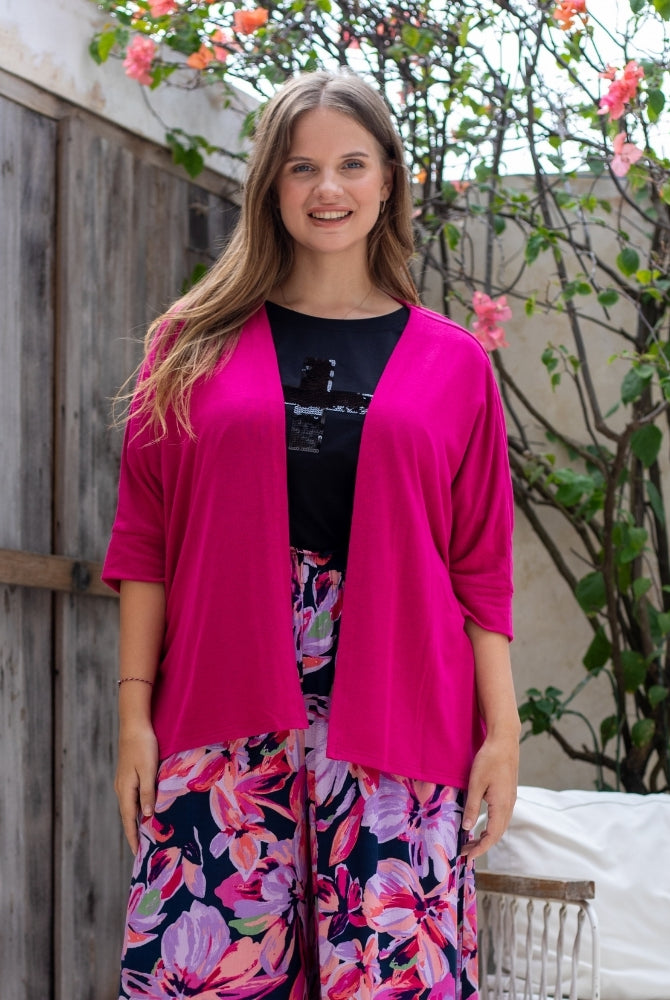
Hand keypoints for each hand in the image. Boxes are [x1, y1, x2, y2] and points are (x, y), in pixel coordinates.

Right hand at [115, 722, 158, 853]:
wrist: (134, 725)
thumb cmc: (143, 746)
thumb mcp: (148, 770)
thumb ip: (148, 793)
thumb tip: (147, 816)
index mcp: (126, 789)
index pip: (128, 819)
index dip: (132, 836)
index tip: (135, 852)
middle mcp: (122, 788)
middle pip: (127, 815)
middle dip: (133, 831)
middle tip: (140, 848)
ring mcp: (123, 781)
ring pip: (129, 806)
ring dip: (135, 820)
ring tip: (143, 833)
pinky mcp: (127, 774)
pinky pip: (131, 797)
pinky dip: (136, 807)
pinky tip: (143, 808)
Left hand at [460, 733, 518, 860]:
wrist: (504, 741)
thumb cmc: (489, 760)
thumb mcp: (476, 784)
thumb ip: (472, 807)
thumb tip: (468, 829)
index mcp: (501, 806)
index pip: (491, 836)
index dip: (479, 849)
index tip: (467, 857)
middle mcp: (509, 806)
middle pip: (497, 834)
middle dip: (481, 846)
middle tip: (465, 852)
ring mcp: (511, 800)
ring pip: (500, 826)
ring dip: (487, 836)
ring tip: (471, 842)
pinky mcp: (509, 794)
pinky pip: (502, 817)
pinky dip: (492, 826)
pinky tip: (482, 824)